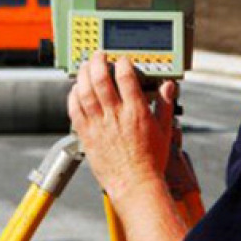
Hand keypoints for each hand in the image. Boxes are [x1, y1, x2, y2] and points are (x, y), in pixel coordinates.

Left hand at [67, 51, 176, 202]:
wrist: (135, 184)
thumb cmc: (151, 160)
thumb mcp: (164, 130)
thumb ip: (165, 105)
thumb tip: (168, 86)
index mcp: (136, 112)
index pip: (126, 78)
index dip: (122, 63)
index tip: (122, 60)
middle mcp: (115, 115)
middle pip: (101, 79)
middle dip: (98, 62)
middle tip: (98, 56)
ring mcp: (98, 125)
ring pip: (85, 91)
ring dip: (83, 75)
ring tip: (85, 67)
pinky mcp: (86, 134)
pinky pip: (74, 110)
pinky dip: (73, 96)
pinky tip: (75, 90)